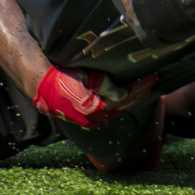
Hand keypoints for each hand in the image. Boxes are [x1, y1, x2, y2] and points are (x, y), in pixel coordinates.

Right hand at [33, 65, 156, 128]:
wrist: (40, 86)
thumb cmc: (59, 76)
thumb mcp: (80, 75)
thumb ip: (101, 83)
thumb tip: (121, 91)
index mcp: (93, 107)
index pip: (124, 97)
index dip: (139, 86)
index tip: (152, 76)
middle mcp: (94, 117)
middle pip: (125, 105)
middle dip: (141, 93)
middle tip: (154, 80)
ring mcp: (91, 119)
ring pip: (119, 110)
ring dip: (134, 99)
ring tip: (146, 88)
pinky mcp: (88, 118)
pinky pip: (111, 111)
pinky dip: (123, 104)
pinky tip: (129, 96)